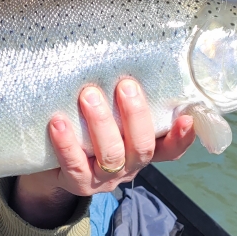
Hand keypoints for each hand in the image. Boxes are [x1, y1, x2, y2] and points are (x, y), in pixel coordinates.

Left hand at [12, 78, 195, 227]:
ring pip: (112, 156)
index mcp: (141, 149)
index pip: (171, 149)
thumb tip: (123, 51)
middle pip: (142, 148)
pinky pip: (75, 166)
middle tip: (125, 85)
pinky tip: (58, 122)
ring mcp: (104, 179)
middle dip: (136, 115)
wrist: (51, 165)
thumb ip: (119, 98)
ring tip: (89, 95)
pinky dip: (67, 144)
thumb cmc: (84, 129)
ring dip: (101, 124)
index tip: (186, 117)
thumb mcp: (108, 116)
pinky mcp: (78, 184)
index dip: (181, 137)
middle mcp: (129, 167)